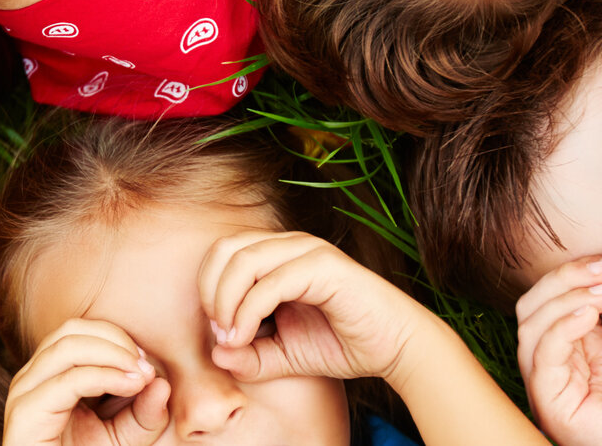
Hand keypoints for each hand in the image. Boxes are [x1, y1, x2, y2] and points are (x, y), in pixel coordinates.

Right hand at [3, 319, 170, 445]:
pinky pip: (69, 381)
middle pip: (71, 330)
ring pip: (68, 346)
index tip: (147, 364)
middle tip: (145, 367)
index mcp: (48, 375)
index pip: (79, 331)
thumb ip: (145, 413)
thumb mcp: (125, 436)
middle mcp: (31, 378)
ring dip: (113, 354)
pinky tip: (130, 386)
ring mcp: (24, 394)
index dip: (117, 338)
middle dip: (115, 340)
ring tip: (141, 376)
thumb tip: (163, 383)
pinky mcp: (26, 414)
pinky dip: (105, 376)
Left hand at [199, 231, 428, 383]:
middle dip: (209, 291)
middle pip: (226, 249)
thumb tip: (216, 354)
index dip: (206, 290)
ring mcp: (308, 251)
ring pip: (243, 259)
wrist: (395, 347)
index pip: (222, 253)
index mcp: (278, 256)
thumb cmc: (342, 344)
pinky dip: (248, 310)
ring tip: (231, 336)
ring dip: (225, 301)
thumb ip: (249, 356)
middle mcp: (290, 245)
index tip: (218, 332)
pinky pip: (271, 282)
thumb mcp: (283, 356)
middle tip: (219, 331)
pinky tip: (246, 336)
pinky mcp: (324, 267)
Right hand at [517, 246, 601, 445]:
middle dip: (568, 276)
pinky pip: (539, 358)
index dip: (582, 268)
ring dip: (564, 297)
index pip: (560, 291)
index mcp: (587, 337)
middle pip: (536, 302)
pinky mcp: (555, 404)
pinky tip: (590, 315)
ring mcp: (558, 381)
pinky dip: (558, 328)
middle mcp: (566, 358)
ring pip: (530, 324)